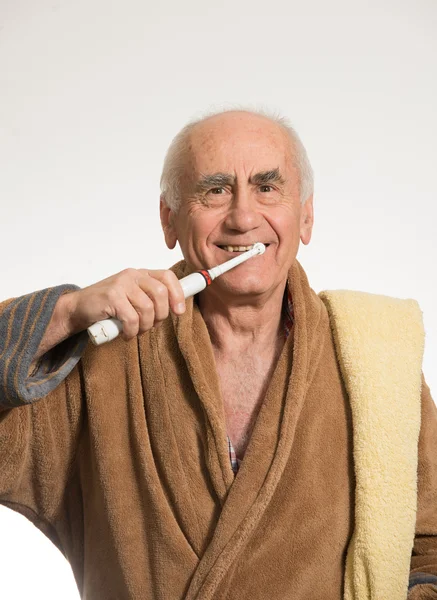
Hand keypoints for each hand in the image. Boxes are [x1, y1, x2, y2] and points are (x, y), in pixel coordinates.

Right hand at [64, 269, 185, 340]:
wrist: (78, 308)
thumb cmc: (108, 306)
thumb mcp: (132, 298)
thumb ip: (150, 299)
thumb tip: (176, 308)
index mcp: (140, 274)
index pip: (167, 277)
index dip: (178, 294)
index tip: (179, 311)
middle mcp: (132, 275)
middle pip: (161, 293)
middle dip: (161, 315)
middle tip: (151, 326)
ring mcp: (121, 284)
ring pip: (147, 308)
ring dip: (145, 326)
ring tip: (136, 331)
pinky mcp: (111, 297)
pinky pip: (132, 319)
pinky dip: (132, 331)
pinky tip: (126, 334)